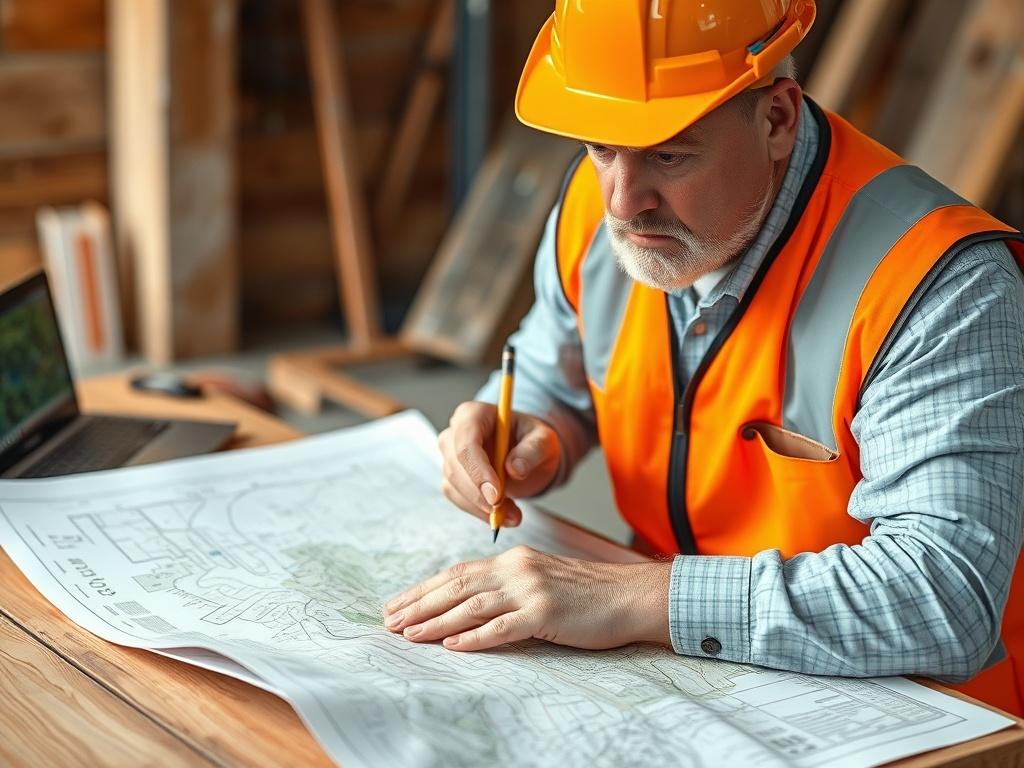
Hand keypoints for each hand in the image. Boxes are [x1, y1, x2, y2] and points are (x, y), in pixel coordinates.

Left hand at [382, 545, 670, 650]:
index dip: (424, 589)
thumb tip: (470, 601)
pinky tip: (453, 646)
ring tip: (409, 634)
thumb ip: (508, 585)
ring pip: (472, 606)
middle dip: (419, 605)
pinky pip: (503, 628)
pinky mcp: (546, 615)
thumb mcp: (542, 578)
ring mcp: (531, 590)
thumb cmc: (588, 593)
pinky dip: (475, 637)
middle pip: (457, 587)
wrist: (630, 595)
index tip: (398, 604)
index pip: (457, 573)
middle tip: (390, 622)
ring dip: (436, 621)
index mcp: (514, 561)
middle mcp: (517, 570)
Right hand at [437, 402, 561, 527]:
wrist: (528, 455)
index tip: (496, 495)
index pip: (466, 442)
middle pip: (455, 466)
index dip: (478, 470)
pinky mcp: (452, 478)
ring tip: (512, 515)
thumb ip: (533, 450)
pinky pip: (458, 499)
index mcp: (474, 414)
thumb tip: (515, 469)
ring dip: (480, 507)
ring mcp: (450, 456)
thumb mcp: (544, 440)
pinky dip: (479, 512)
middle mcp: (455, 433)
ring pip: (454, 486)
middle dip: (479, 494)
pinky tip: (503, 516)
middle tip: (505, 510)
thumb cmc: (532, 440)